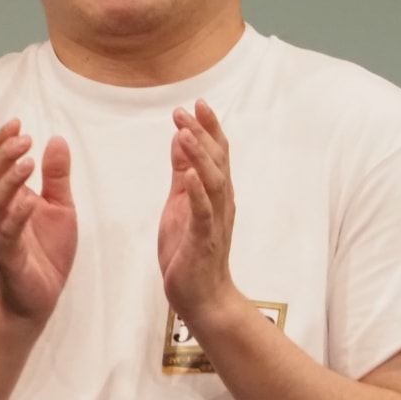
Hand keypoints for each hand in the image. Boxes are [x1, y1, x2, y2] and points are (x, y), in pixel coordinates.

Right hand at [0, 119, 76, 322]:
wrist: (40, 296)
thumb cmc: (46, 251)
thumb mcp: (60, 206)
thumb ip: (57, 176)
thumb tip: (56, 140)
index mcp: (10, 197)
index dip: (3, 141)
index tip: (17, 121)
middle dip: (3, 154)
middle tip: (23, 138)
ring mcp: (1, 232)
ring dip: (8, 179)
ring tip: (26, 162)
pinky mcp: (8, 254)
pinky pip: (8, 231)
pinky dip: (18, 214)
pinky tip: (30, 201)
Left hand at [157, 101, 238, 326]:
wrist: (201, 296)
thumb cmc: (189, 251)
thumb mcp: (180, 204)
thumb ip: (182, 173)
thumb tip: (181, 140)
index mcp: (214, 194)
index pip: (215, 154)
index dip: (208, 128)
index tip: (197, 103)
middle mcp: (220, 203)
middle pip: (216, 161)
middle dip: (202, 134)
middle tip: (186, 109)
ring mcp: (214, 221)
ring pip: (212, 182)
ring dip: (199, 156)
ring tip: (185, 133)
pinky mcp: (203, 239)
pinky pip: (203, 212)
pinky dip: (197, 192)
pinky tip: (188, 175)